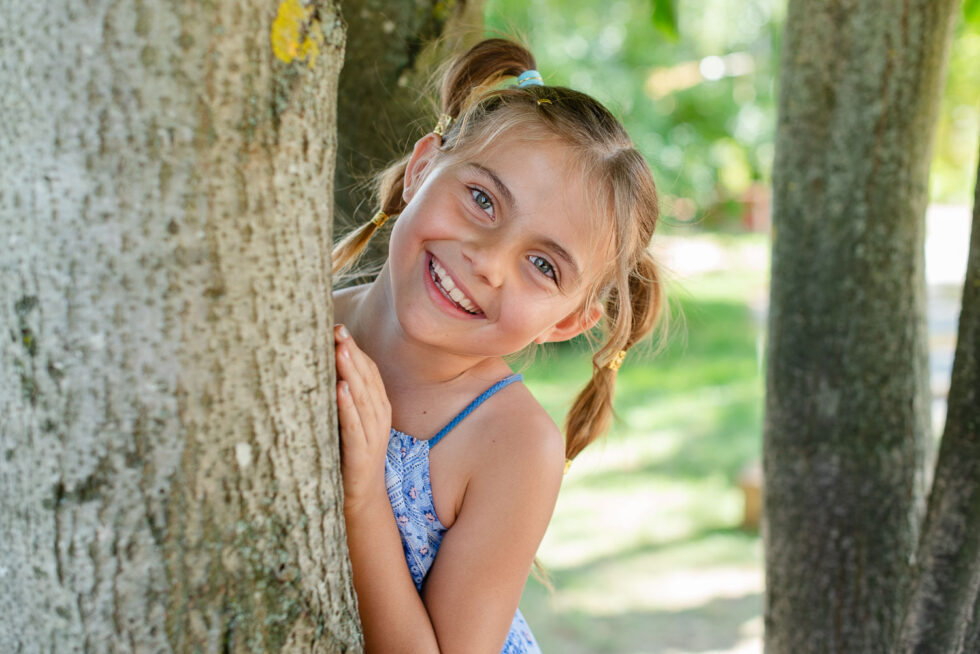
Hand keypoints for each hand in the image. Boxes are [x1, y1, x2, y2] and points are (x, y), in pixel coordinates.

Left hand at [335, 324, 391, 509]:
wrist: (363, 496)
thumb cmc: (351, 455)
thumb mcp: (351, 422)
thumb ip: (345, 399)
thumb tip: (325, 370)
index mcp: (379, 407)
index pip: (370, 372)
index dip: (356, 349)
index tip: (339, 329)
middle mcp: (379, 416)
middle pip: (367, 379)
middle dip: (352, 353)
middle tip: (337, 330)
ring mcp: (373, 434)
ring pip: (363, 397)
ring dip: (351, 372)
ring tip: (339, 350)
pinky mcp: (361, 451)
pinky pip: (355, 425)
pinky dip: (348, 406)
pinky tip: (339, 389)